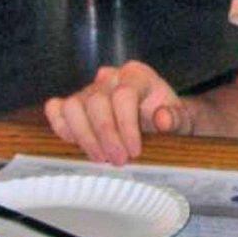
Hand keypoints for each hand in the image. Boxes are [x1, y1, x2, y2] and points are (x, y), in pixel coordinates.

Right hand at [44, 61, 191, 164]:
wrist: (158, 121)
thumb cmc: (168, 119)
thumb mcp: (181, 120)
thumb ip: (176, 118)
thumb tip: (163, 119)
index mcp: (138, 75)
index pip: (124, 95)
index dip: (126, 126)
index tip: (134, 151)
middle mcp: (110, 77)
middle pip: (96, 102)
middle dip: (106, 136)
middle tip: (118, 161)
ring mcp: (89, 89)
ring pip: (72, 106)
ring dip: (84, 136)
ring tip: (101, 158)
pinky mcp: (73, 103)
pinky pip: (56, 110)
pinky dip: (62, 128)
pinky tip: (78, 145)